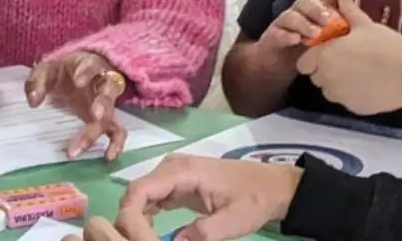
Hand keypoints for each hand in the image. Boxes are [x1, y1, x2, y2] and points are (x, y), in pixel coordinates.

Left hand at [25, 52, 127, 160]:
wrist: (75, 76)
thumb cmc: (62, 73)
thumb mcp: (47, 70)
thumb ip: (37, 81)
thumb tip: (33, 101)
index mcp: (88, 65)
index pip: (91, 65)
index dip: (86, 73)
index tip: (79, 82)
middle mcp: (102, 83)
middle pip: (108, 90)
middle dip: (103, 102)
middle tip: (95, 115)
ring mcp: (107, 102)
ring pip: (112, 112)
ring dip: (103, 126)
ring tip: (88, 142)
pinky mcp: (107, 118)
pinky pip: (117, 130)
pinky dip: (116, 142)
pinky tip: (108, 156)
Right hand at [63, 154, 301, 240]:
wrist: (271, 185)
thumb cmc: (254, 199)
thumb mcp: (233, 221)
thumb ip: (202, 235)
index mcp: (182, 171)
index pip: (139, 190)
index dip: (131, 219)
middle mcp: (170, 168)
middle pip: (135, 194)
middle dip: (131, 224)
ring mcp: (171, 174)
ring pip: (140, 198)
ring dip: (137, 223)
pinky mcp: (175, 184)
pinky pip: (151, 200)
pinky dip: (146, 219)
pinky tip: (150, 238)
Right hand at [257, 0, 346, 60]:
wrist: (276, 63)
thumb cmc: (303, 47)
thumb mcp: (323, 35)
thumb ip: (338, 23)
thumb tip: (357, 10)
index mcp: (312, 12)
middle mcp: (296, 14)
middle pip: (305, 2)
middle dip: (317, 8)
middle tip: (330, 19)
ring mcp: (283, 25)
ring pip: (290, 16)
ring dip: (304, 23)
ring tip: (316, 33)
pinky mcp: (272, 38)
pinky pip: (278, 34)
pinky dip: (287, 36)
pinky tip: (295, 40)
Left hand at [297, 0, 401, 114]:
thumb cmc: (386, 46)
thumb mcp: (365, 25)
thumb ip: (348, 11)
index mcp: (324, 56)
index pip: (303, 63)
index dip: (312, 58)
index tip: (326, 53)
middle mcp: (327, 78)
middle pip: (315, 78)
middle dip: (324, 70)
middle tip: (343, 62)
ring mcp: (340, 96)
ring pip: (329, 91)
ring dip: (336, 84)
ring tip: (356, 73)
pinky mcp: (355, 108)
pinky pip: (346, 101)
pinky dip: (352, 95)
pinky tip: (368, 85)